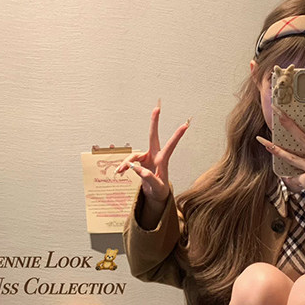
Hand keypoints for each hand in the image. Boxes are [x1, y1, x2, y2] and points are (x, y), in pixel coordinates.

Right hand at [118, 103, 189, 227]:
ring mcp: (147, 157)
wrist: (156, 195)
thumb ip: (148, 178)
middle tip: (157, 108)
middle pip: (153, 136)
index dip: (176, 136)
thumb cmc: (160, 192)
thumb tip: (135, 167)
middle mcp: (155, 156)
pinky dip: (124, 166)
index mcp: (163, 161)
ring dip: (126, 163)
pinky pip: (130, 161)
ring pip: (133, 155)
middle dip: (154, 122)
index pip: (170, 146)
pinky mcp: (140, 161)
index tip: (185, 125)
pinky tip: (119, 171)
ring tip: (119, 171)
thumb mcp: (157, 188)